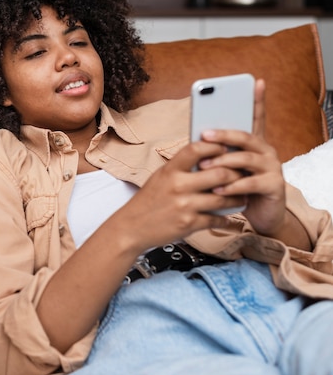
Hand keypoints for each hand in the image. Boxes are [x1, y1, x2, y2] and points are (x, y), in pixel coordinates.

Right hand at [115, 136, 245, 251]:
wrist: (132, 227)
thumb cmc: (148, 201)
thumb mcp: (160, 178)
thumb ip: (181, 168)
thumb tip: (206, 156)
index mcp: (170, 170)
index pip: (196, 149)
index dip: (215, 147)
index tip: (225, 149)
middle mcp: (178, 186)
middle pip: (220, 173)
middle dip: (236, 174)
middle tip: (242, 175)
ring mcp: (185, 206)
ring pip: (223, 198)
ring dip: (237, 198)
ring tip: (242, 196)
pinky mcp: (189, 224)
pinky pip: (216, 219)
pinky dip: (226, 218)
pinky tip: (228, 217)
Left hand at [196, 79, 286, 235]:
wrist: (260, 214)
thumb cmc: (238, 187)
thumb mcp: (227, 167)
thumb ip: (217, 153)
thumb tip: (195, 140)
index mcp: (254, 143)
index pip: (256, 117)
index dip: (257, 100)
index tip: (257, 82)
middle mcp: (266, 151)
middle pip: (246, 136)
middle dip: (223, 134)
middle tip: (204, 135)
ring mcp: (272, 167)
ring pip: (246, 159)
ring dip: (223, 162)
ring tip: (204, 166)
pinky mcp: (274, 186)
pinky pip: (251, 183)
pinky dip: (233, 186)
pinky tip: (219, 188)